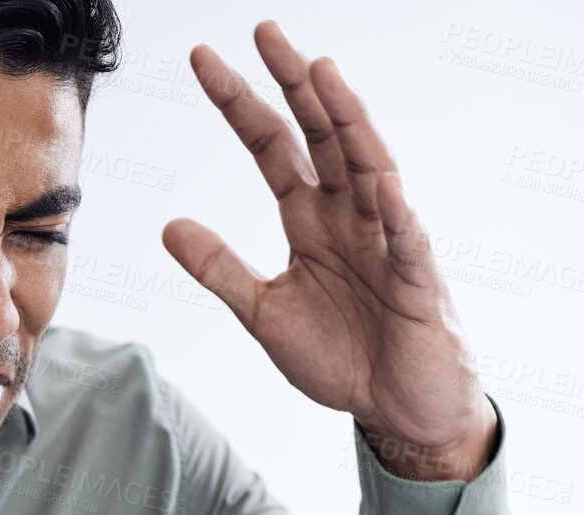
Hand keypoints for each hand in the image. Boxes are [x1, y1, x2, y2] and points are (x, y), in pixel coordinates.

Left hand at [161, 21, 494, 481]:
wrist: (394, 408)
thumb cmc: (340, 356)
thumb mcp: (263, 313)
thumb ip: (220, 269)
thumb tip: (167, 226)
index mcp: (309, 218)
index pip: (270, 145)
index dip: (238, 104)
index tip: (203, 59)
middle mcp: (348, 214)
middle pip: (320, 135)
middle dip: (295, 84)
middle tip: (265, 31)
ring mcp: (386, 240)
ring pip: (368, 166)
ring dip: (347, 120)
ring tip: (323, 74)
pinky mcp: (416, 279)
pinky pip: (406, 240)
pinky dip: (394, 213)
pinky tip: (379, 183)